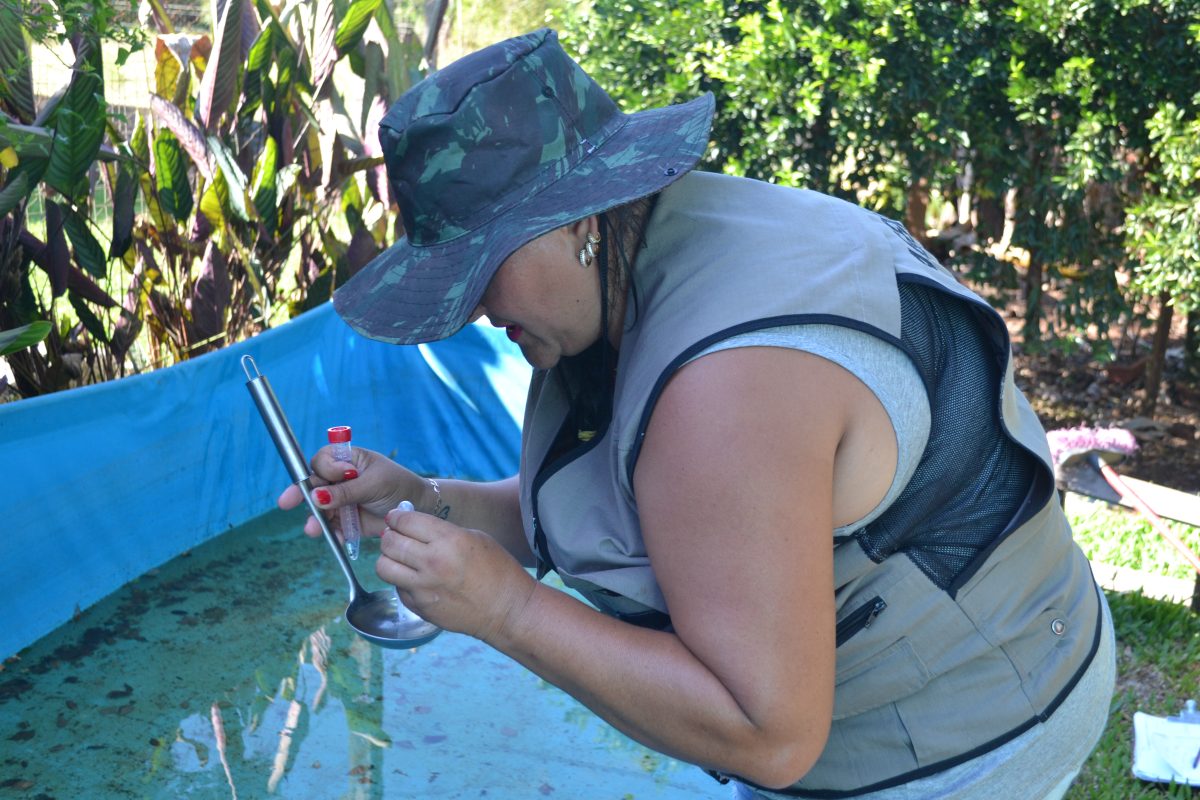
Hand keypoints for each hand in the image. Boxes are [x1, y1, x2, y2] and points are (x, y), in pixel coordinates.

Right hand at [276, 445, 429, 538]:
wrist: (417, 509)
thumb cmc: (398, 486)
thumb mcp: (374, 484)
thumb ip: (346, 491)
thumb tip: (317, 495)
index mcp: (348, 461)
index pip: (323, 460)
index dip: (326, 468)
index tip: (341, 474)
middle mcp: (340, 480)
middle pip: (313, 484)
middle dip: (301, 493)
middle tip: (286, 502)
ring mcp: (342, 501)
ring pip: (319, 508)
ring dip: (315, 518)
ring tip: (313, 528)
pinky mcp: (346, 521)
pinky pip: (332, 527)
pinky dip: (332, 533)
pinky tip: (335, 538)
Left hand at [377, 505, 535, 640]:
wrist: (506, 610)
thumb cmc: (496, 569)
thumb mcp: (474, 537)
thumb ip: (441, 530)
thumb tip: (412, 524)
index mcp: (448, 540)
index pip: (406, 521)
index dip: (397, 516)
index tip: (396, 517)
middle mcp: (432, 563)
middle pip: (390, 542)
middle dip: (390, 534)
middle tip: (395, 534)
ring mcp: (423, 588)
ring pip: (383, 567)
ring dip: (389, 558)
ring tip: (400, 557)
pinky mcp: (420, 607)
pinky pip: (397, 588)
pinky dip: (402, 581)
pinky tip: (417, 579)